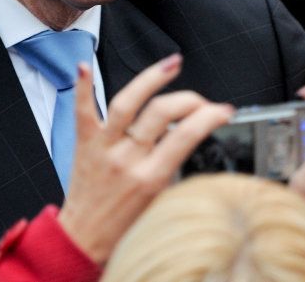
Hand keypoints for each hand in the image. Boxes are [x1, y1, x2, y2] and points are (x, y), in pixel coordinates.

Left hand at [57, 54, 233, 263]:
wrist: (83, 239)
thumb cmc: (123, 226)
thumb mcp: (160, 202)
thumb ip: (173, 169)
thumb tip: (191, 136)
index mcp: (151, 178)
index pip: (186, 136)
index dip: (210, 117)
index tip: (223, 111)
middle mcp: (127, 159)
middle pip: (161, 113)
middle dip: (189, 99)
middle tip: (202, 100)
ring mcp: (104, 147)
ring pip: (126, 103)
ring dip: (150, 79)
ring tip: (171, 64)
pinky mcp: (84, 142)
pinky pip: (82, 110)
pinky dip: (82, 87)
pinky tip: (83, 66)